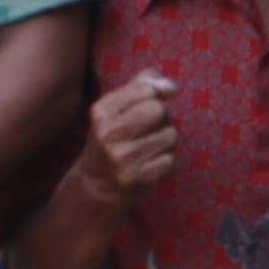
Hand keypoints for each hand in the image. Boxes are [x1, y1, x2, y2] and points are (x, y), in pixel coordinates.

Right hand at [78, 72, 178, 201]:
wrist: (97, 183)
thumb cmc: (114, 137)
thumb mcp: (117, 107)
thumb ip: (142, 85)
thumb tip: (171, 87)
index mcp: (100, 112)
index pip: (145, 90)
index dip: (154, 95)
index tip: (147, 104)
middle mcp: (107, 134)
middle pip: (159, 110)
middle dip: (161, 117)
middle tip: (148, 129)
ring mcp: (121, 158)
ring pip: (170, 135)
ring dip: (166, 140)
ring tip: (148, 147)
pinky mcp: (135, 178)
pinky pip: (170, 160)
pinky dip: (164, 161)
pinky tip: (148, 164)